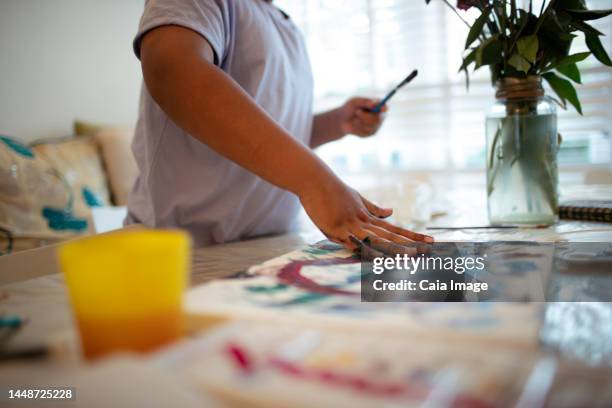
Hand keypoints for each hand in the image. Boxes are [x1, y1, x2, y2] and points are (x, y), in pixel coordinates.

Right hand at [299, 176, 432, 249]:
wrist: (314, 180)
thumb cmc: (333, 190)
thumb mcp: (356, 198)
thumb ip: (373, 208)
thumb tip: (392, 212)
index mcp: (368, 216)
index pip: (395, 229)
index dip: (413, 236)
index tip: (430, 240)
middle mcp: (362, 221)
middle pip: (390, 236)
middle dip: (410, 244)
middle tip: (429, 250)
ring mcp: (350, 224)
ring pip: (375, 239)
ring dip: (393, 248)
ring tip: (410, 255)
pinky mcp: (335, 228)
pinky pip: (352, 242)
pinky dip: (364, 249)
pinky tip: (375, 256)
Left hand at [338, 97, 387, 137]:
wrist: (342, 121)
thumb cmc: (349, 109)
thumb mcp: (355, 102)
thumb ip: (365, 102)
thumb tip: (376, 102)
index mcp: (376, 107)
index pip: (384, 107)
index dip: (383, 108)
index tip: (380, 108)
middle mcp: (378, 116)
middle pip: (378, 119)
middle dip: (366, 116)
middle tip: (357, 112)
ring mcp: (375, 126)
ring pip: (371, 126)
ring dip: (360, 122)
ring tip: (354, 119)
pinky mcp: (370, 133)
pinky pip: (366, 132)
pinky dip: (358, 128)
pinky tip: (354, 126)